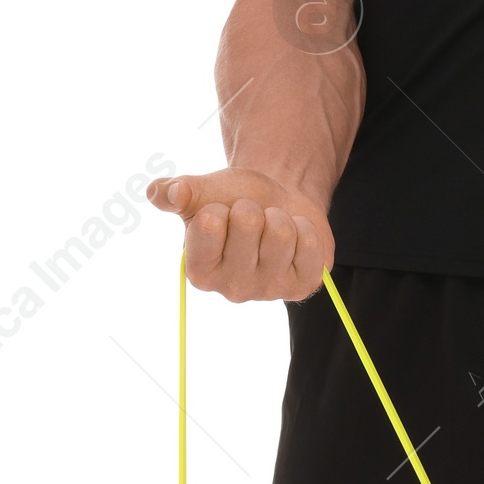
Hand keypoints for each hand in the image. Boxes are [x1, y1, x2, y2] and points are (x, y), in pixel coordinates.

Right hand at [147, 168, 331, 301]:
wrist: (276, 200)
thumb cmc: (233, 198)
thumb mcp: (200, 191)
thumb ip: (174, 192)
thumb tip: (172, 193)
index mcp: (199, 271)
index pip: (209, 223)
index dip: (219, 206)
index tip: (222, 214)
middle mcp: (231, 289)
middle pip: (248, 222)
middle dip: (252, 208)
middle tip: (252, 218)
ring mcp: (269, 291)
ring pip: (281, 232)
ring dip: (279, 217)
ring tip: (272, 225)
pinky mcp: (302, 286)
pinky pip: (311, 245)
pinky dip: (305, 229)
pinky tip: (295, 237)